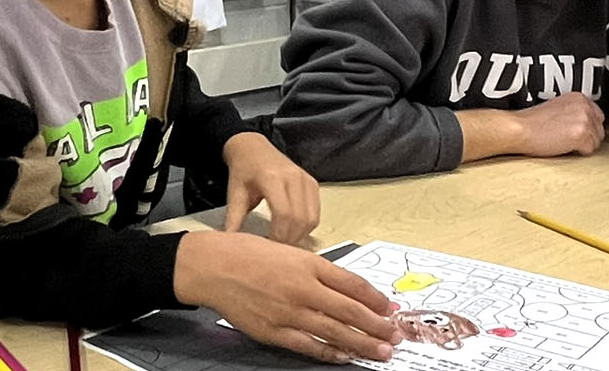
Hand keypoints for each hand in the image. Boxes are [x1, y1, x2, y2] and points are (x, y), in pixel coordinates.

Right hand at [175, 232, 401, 362]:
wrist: (214, 266)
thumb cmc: (249, 254)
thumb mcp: (289, 251)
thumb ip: (316, 270)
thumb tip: (346, 289)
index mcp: (309, 264)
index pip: (353, 284)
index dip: (375, 299)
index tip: (391, 308)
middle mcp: (303, 288)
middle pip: (350, 310)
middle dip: (377, 325)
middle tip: (395, 335)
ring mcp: (289, 312)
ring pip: (335, 331)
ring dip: (362, 343)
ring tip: (380, 351)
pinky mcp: (274, 331)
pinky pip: (308, 345)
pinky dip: (329, 352)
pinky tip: (345, 356)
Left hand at [222, 132, 320, 243]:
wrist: (253, 148)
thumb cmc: (244, 170)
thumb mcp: (235, 194)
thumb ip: (233, 219)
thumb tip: (230, 243)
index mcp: (272, 178)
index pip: (284, 213)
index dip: (279, 235)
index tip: (269, 245)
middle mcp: (293, 177)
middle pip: (300, 218)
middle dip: (289, 238)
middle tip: (276, 248)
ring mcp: (305, 179)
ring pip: (311, 218)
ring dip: (300, 235)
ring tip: (284, 240)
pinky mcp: (312, 183)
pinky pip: (315, 212)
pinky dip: (306, 226)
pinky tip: (292, 229)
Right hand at [513, 93, 604, 156]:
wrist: (520, 128)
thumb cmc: (533, 122)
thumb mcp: (558, 107)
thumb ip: (575, 112)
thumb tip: (586, 124)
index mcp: (579, 97)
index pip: (598, 117)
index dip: (587, 128)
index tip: (576, 131)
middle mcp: (585, 106)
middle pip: (600, 130)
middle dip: (588, 137)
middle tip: (568, 138)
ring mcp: (585, 120)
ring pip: (596, 141)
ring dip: (583, 145)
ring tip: (564, 141)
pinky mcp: (581, 134)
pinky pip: (590, 150)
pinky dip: (578, 152)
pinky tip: (564, 146)